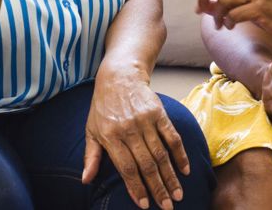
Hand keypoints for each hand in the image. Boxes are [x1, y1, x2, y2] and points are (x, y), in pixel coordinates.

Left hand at [83, 70, 190, 209]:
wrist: (119, 76)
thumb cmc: (103, 106)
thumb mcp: (91, 130)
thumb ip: (90, 156)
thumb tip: (86, 180)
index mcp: (110, 136)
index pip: (126, 167)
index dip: (136, 187)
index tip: (144, 205)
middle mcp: (129, 129)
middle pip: (147, 164)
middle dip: (158, 188)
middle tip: (167, 206)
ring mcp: (145, 121)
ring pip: (161, 154)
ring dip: (170, 177)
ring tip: (177, 195)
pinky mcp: (159, 113)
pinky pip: (172, 137)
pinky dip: (180, 154)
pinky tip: (185, 170)